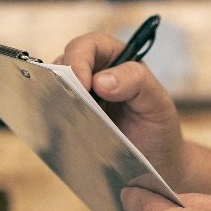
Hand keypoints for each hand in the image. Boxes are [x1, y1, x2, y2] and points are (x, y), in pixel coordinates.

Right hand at [57, 31, 184, 186]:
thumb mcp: (157, 103)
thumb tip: (100, 80)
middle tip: (68, 103)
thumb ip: (137, 83)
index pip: (90, 45)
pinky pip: (52, 113)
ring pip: (54, 87)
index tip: (82, 84)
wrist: (155, 165)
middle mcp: (94, 73)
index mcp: (117, 60)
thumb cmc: (158, 129)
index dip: (80, 59)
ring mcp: (79, 98)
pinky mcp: (69, 120)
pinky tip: (61, 131)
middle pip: (65, 62)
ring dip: (55, 100)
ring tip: (65, 118)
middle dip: (62, 79)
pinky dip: (52, 119)